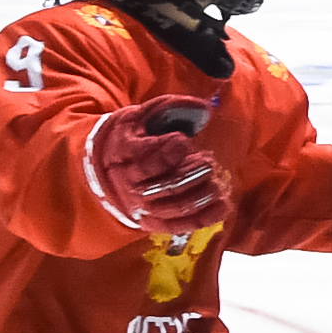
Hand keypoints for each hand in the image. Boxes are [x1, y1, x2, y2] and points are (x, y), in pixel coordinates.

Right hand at [84, 95, 232, 232]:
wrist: (107, 168)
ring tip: (218, 182)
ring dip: (202, 195)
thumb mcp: (141, 115)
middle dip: (191, 174)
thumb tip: (204, 107)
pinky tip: (224, 205)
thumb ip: (169, 108)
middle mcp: (131, 186)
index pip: (145, 160)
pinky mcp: (154, 222)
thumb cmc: (132, 136)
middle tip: (207, 160)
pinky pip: (181, 225)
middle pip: (165, 187)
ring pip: (175, 207)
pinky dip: (205, 218)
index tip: (183, 140)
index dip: (166, 152)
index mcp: (123, 156)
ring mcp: (143, 207)